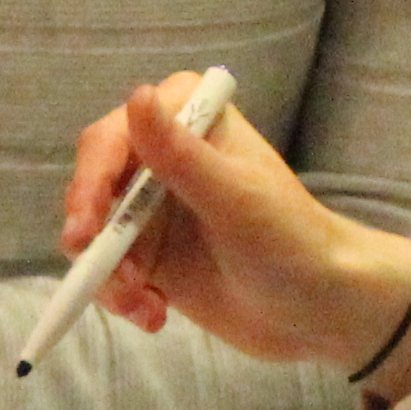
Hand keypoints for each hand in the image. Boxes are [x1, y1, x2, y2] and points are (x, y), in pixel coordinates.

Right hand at [50, 78, 410, 374]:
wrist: (321, 311)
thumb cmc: (291, 243)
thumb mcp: (234, 200)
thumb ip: (181, 156)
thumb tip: (137, 94)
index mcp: (187, 121)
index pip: (113, 138)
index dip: (91, 180)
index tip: (89, 224)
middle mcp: (162, 157)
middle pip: (93, 186)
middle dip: (91, 235)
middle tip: (100, 276)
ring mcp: (153, 209)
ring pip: (95, 234)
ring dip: (107, 275)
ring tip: (144, 306)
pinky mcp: (151, 256)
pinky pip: (109, 271)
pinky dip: (121, 296)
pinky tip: (154, 316)